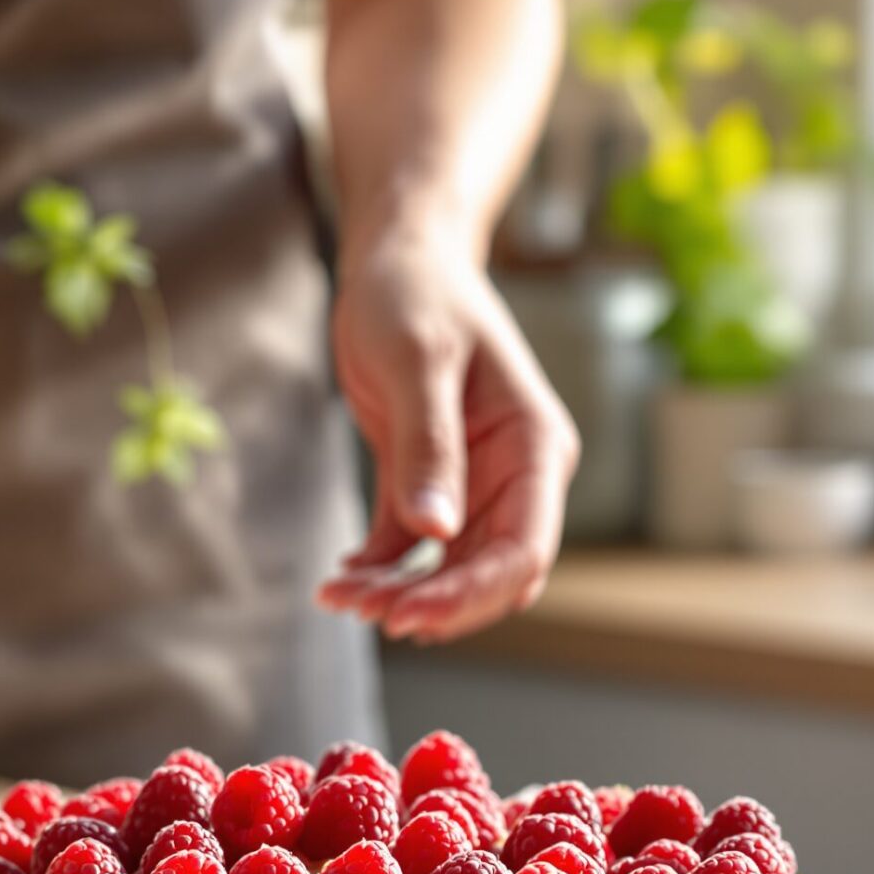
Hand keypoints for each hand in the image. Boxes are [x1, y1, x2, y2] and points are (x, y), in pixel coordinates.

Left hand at [321, 233, 577, 642]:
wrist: (399, 259)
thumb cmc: (417, 294)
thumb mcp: (418, 362)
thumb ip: (429, 446)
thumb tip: (436, 532)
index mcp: (534, 446)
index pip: (523, 549)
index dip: (471, 593)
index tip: (408, 613)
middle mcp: (515, 476)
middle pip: (490, 574)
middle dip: (432, 603)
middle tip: (359, 610)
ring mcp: (475, 485)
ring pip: (450, 572)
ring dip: (400, 594)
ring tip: (339, 595)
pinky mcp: (429, 485)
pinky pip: (413, 550)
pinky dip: (381, 571)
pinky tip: (342, 577)